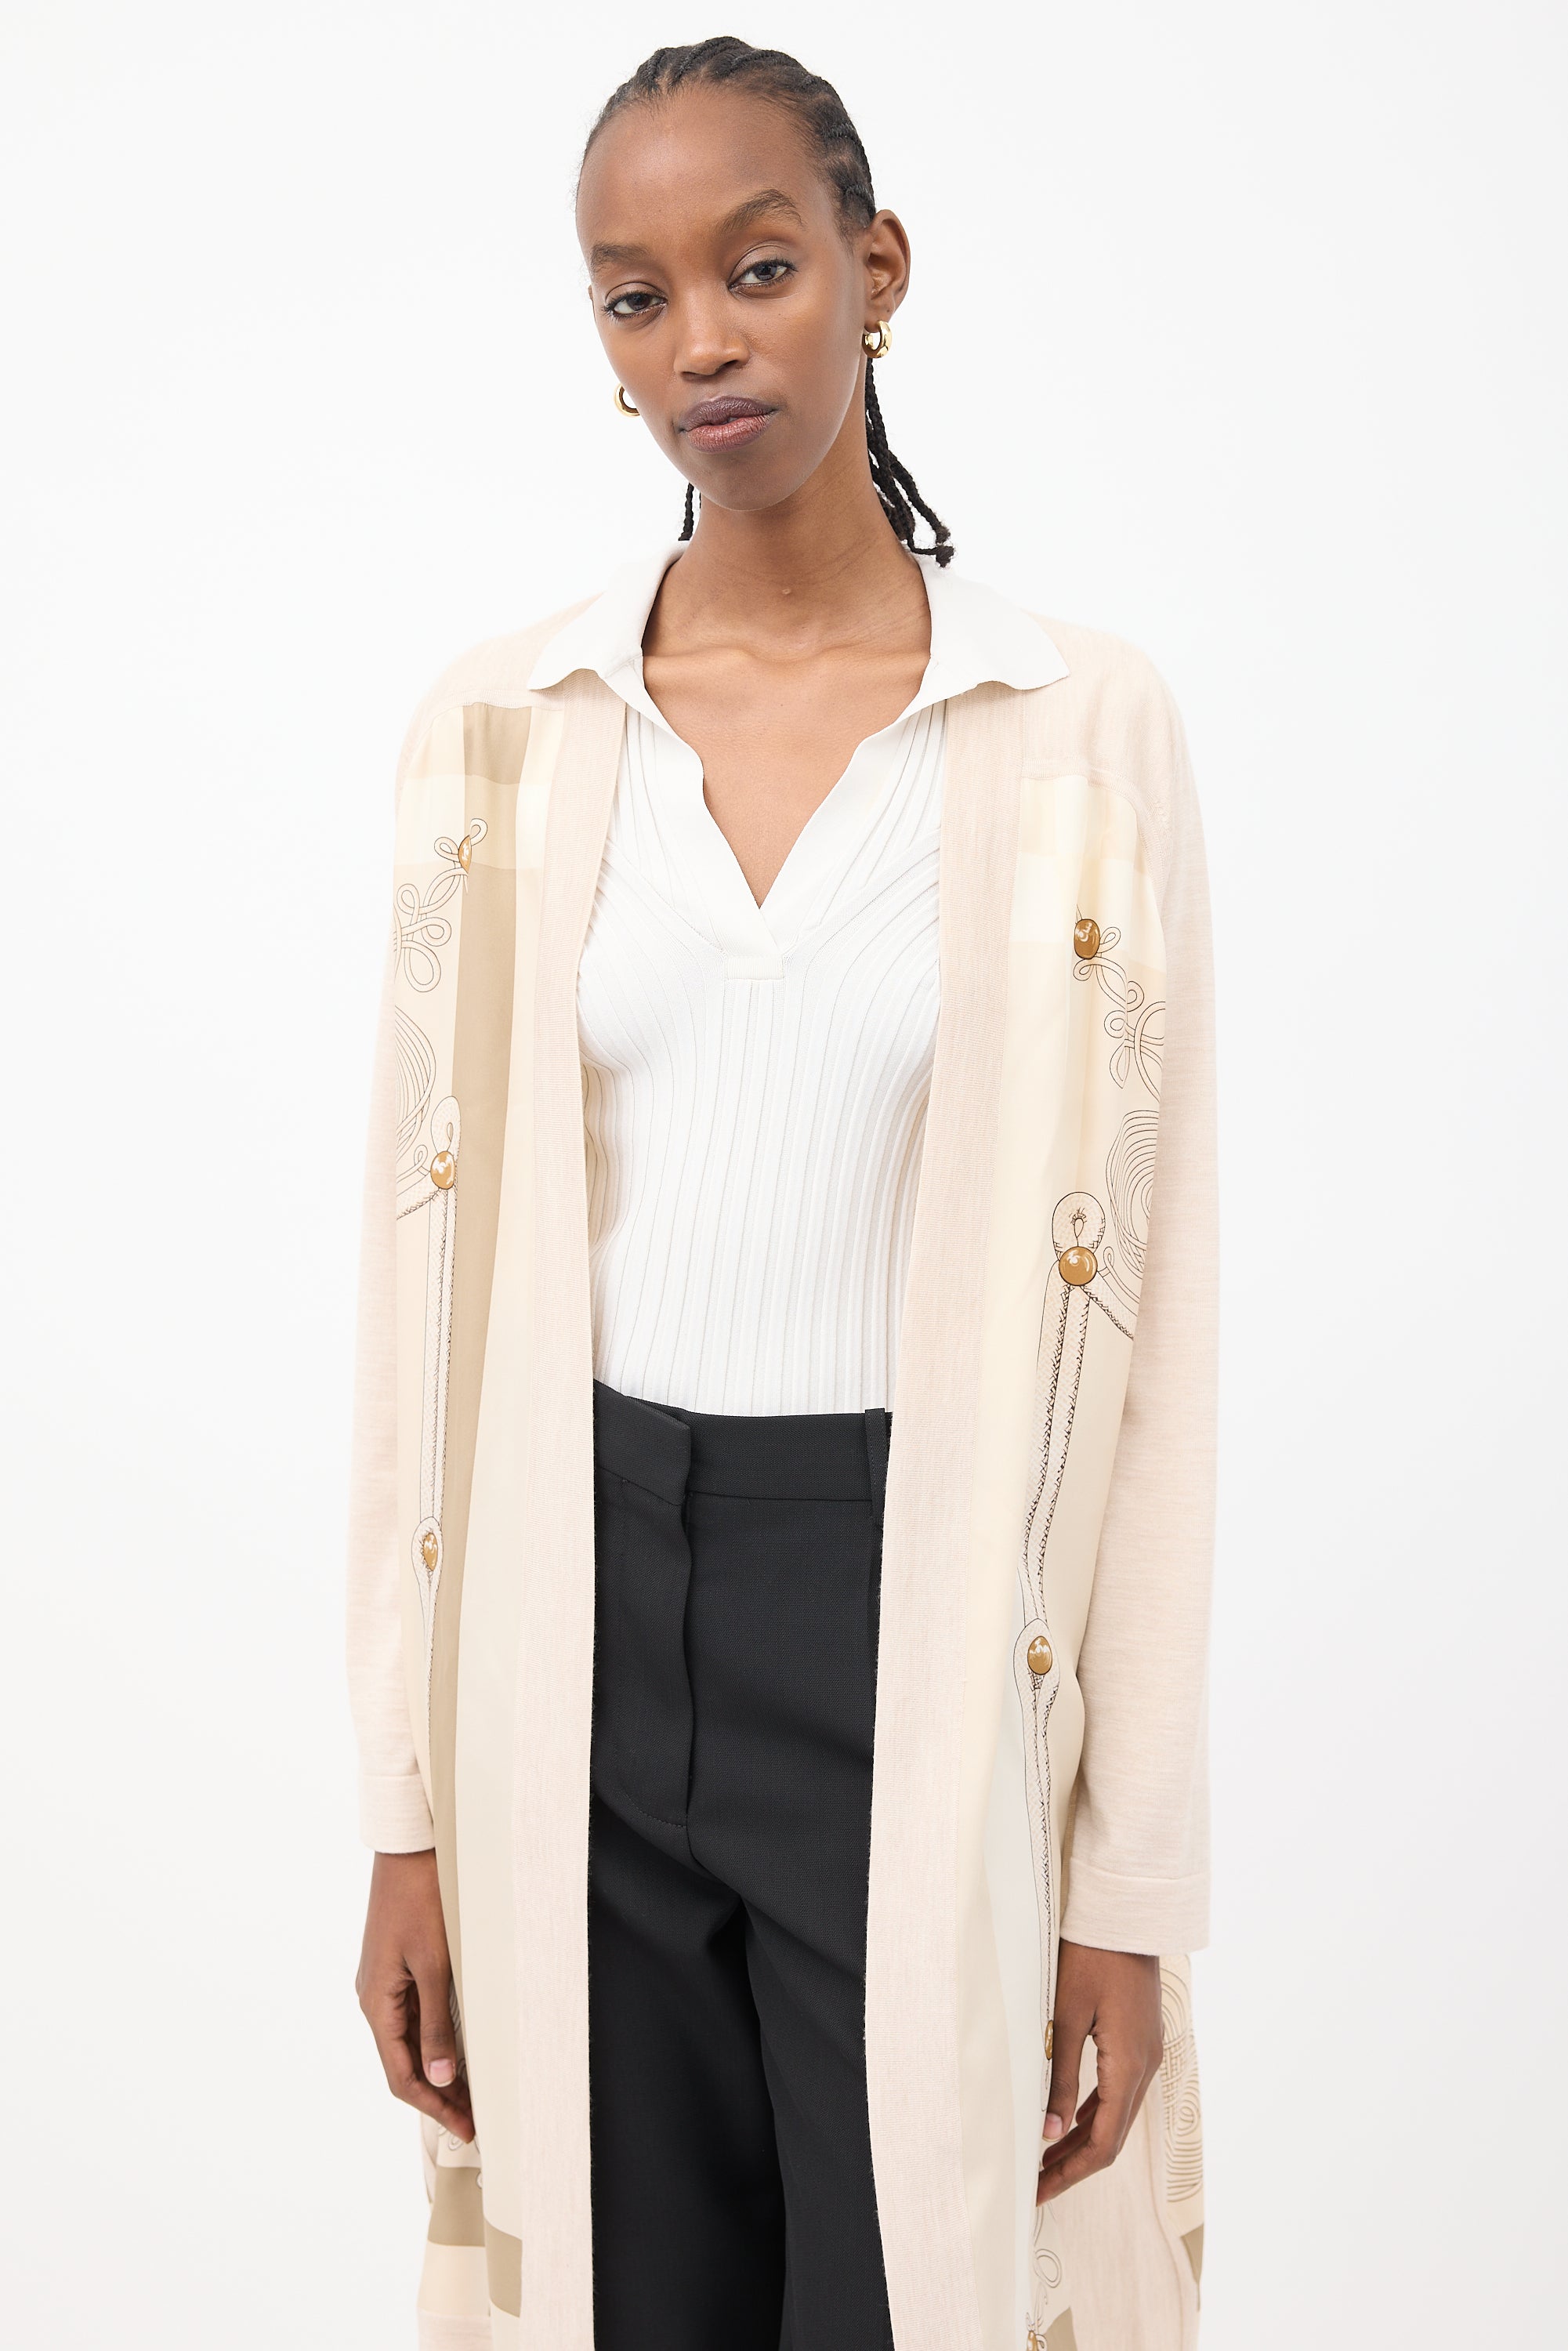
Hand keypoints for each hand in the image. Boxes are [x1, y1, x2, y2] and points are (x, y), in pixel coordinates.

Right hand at [355, 1848, 474, 2140]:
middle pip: (404, 2063)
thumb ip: (436, 2022)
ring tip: (471, 2092)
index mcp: (376, 2002)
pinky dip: (434, 2040)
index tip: (466, 2126)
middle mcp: (374, 1998)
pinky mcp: (397, 1968)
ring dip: (437, 2070)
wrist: (411, 1849)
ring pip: (408, 2042)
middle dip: (438, 2094)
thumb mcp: (435, 1964)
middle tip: (475, 2117)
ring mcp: (384, 1983)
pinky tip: (457, 2049)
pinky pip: (412, 2017)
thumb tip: (438, 2078)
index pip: (402, 2075)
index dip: (434, 2106)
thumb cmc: (422, 1900)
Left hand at [1036, 1938, 1162, 2203]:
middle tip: (1036, 2185)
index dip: (1070, 2173)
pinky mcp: (1140, 2040)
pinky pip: (1120, 2091)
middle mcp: (1145, 2067)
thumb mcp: (1066, 2017)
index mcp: (1128, 2066)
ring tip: (1047, 2160)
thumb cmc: (1091, 1957)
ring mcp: (1147, 2054)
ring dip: (1084, 2140)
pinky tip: (1071, 2119)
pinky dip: (1095, 2113)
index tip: (1038, 2191)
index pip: (1103, 2143)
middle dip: (1074, 2165)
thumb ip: (1059, 2077)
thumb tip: (1049, 2132)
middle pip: (1112, 2136)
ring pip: (1117, 2115)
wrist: (1125, 1916)